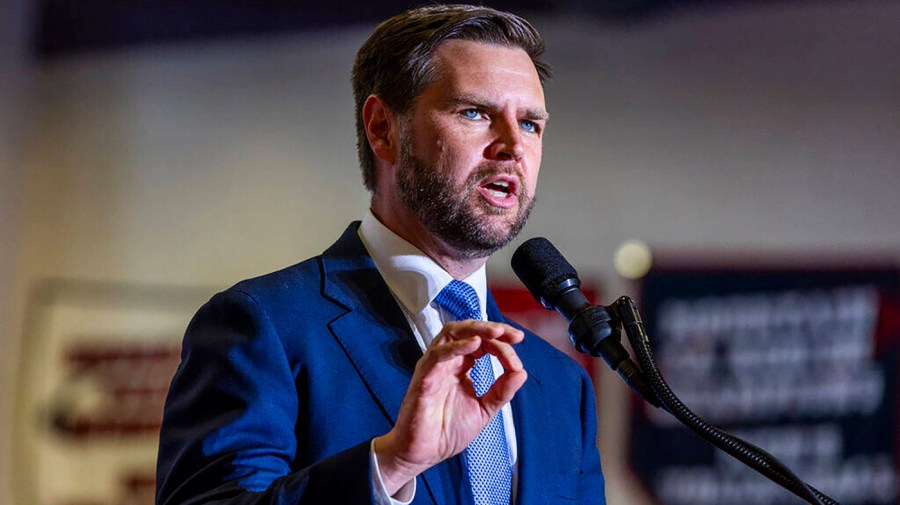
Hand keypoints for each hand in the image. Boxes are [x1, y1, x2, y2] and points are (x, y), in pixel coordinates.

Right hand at [373, 320, 527, 495]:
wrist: (424, 454)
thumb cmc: (446, 432)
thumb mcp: (483, 410)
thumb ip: (501, 391)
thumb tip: (521, 372)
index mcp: (460, 367)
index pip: (482, 343)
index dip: (501, 343)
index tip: (517, 354)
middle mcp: (447, 362)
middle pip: (466, 331)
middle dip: (491, 328)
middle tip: (512, 335)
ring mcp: (434, 367)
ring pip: (451, 334)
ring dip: (475, 329)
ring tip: (496, 332)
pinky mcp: (424, 378)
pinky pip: (438, 355)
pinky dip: (456, 347)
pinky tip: (474, 344)